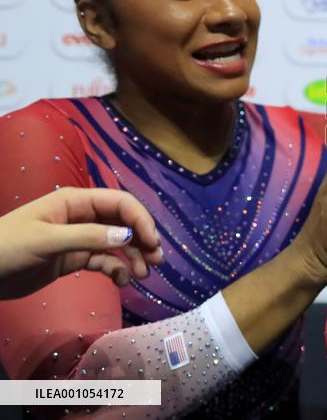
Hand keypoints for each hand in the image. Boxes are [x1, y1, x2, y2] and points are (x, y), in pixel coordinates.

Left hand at [0, 187, 162, 299]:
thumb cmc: (7, 248)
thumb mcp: (46, 240)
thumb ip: (87, 237)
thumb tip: (127, 235)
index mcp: (76, 202)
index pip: (119, 203)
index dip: (140, 219)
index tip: (152, 242)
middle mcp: (82, 217)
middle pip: (123, 222)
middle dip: (142, 239)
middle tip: (156, 261)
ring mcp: (79, 239)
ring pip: (117, 243)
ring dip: (134, 256)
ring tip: (143, 275)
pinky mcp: (74, 259)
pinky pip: (104, 260)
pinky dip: (117, 269)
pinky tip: (123, 281)